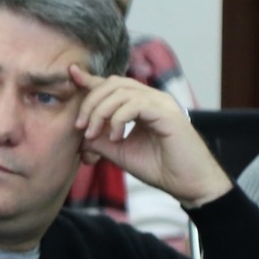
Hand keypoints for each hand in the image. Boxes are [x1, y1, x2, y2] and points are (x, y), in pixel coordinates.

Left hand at [70, 66, 231, 207]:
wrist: (186, 183)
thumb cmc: (158, 167)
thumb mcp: (118, 151)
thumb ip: (99, 139)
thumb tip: (78, 133)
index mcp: (141, 104)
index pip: (113, 85)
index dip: (91, 79)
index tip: (72, 74)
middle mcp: (152, 99)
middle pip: (113, 83)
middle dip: (90, 102)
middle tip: (81, 127)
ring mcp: (161, 104)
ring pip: (121, 91)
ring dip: (100, 112)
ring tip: (95, 134)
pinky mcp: (167, 113)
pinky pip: (135, 104)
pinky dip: (118, 119)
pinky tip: (116, 138)